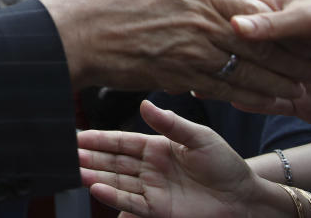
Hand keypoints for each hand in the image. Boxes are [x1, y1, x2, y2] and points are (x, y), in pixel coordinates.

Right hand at [40, 0, 310, 105]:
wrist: (73, 35)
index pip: (249, 7)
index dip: (275, 23)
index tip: (291, 34)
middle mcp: (199, 17)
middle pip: (257, 41)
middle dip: (288, 59)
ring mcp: (191, 47)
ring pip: (247, 69)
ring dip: (276, 83)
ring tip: (297, 92)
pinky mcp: (179, 75)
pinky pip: (223, 89)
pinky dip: (248, 98)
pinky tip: (263, 104)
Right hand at [79, 100, 281, 217]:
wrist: (243, 196)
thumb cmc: (225, 163)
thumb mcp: (199, 137)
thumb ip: (170, 123)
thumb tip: (145, 103)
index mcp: (156, 146)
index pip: (121, 141)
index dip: (99, 138)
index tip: (78, 135)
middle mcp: (149, 167)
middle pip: (113, 161)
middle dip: (89, 157)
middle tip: (66, 153)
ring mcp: (152, 188)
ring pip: (117, 181)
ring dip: (95, 176)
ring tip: (75, 171)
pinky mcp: (159, 209)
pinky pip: (131, 202)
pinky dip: (113, 196)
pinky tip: (96, 189)